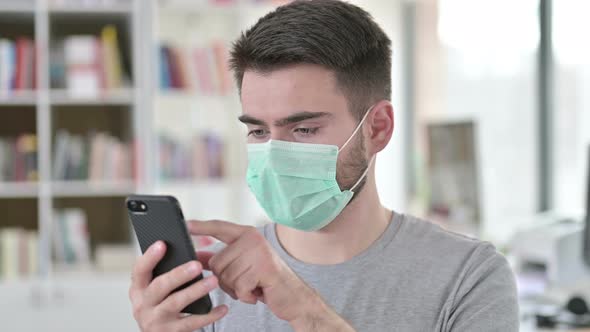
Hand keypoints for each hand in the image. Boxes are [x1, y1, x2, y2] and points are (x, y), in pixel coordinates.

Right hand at [128, 241, 227, 331]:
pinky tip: (222, 308)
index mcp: (139, 289)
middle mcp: (143, 304)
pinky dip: (209, 315)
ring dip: (195, 291)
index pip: (140, 270)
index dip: (150, 257)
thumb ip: (165, 272)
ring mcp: (155, 320)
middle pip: (159, 286)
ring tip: (213, 281)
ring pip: (175, 303)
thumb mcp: (157, 290)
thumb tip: (187, 249)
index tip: (162, 244)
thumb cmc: (163, 305)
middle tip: (197, 264)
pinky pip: (191, 322)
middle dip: (178, 274)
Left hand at [188, 220, 351, 331]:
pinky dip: (245, 295)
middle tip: (246, 280)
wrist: (294, 296)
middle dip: (226, 279)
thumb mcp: (241, 267)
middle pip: (216, 262)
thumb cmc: (265, 280)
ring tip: (253, 285)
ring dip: (236, 289)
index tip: (184, 223)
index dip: (200, 226)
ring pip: (225, 276)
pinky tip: (257, 292)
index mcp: (247, 234)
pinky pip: (238, 287)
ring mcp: (259, 251)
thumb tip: (196, 256)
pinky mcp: (263, 267)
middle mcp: (253, 238)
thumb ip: (218, 259)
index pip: (219, 227)